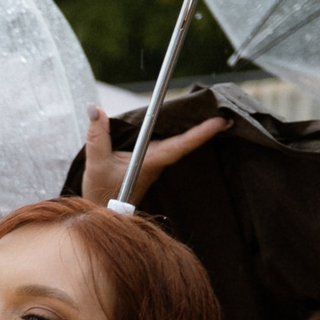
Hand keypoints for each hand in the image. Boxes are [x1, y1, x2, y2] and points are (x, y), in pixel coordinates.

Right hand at [81, 105, 227, 208]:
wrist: (103, 212)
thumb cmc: (101, 193)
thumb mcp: (96, 162)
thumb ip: (97, 135)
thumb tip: (95, 108)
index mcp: (151, 161)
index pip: (181, 144)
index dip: (202, 133)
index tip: (221, 122)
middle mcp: (159, 160)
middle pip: (186, 139)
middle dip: (205, 124)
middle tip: (225, 107)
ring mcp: (157, 161)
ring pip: (179, 141)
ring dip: (194, 127)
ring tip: (212, 109)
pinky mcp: (152, 161)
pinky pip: (169, 142)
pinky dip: (179, 130)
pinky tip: (184, 120)